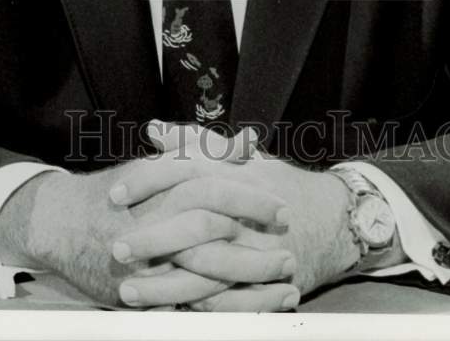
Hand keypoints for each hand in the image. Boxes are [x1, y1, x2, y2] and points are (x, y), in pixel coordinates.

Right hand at [0, 143, 291, 308]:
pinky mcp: (141, 292)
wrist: (62, 224)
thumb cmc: (121, 191)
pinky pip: (189, 306)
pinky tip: (255, 314)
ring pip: (205, 275)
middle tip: (290, 250)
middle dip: (257, 245)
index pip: (215, 188)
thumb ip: (208, 152)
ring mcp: (147, 260)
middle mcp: (155, 221)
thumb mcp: (163, 165)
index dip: (252, 198)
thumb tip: (251, 140)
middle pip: (214, 232)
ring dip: (251, 284)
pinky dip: (224, 311)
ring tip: (288, 287)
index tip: (283, 206)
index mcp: (163, 186)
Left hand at [114, 141, 362, 307]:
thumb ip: (193, 144)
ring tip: (128, 292)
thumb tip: (154, 132)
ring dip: (164, 286)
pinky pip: (226, 301)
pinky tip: (164, 317)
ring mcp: (254, 249)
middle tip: (115, 246)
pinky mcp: (262, 283)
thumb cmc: (276, 184)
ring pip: (205, 271)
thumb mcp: (237, 159)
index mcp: (234, 174)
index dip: (148, 181)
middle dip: (152, 237)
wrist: (334, 219)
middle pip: (193, 223)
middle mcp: (243, 210)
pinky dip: (195, 311)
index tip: (115, 193)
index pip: (185, 171)